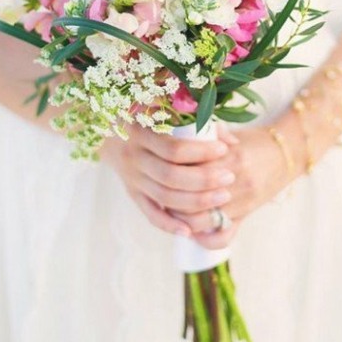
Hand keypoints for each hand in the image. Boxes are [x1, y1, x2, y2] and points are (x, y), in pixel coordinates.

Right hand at [100, 125, 236, 239]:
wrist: (109, 133)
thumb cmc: (147, 117)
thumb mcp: (165, 110)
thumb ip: (198, 121)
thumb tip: (233, 142)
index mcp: (140, 133)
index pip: (173, 149)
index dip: (200, 151)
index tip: (223, 149)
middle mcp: (134, 158)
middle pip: (170, 176)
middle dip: (204, 179)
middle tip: (229, 176)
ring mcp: (133, 179)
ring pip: (164, 198)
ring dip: (196, 201)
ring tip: (223, 197)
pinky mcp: (133, 195)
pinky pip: (150, 214)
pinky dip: (169, 225)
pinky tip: (190, 231)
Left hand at [170, 124, 290, 249]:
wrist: (286, 153)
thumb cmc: (253, 141)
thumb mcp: (229, 134)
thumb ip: (204, 137)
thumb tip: (173, 140)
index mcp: (232, 158)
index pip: (194, 172)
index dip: (174, 175)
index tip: (162, 171)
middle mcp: (238, 182)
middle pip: (195, 199)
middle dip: (173, 199)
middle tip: (161, 192)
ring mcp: (243, 202)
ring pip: (204, 220)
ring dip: (184, 220)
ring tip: (172, 211)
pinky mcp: (246, 215)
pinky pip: (223, 237)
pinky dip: (204, 239)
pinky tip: (193, 231)